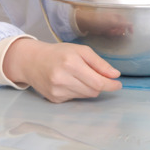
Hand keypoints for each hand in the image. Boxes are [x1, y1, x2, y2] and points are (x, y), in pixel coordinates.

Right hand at [3, 38, 121, 102]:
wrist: (32, 61)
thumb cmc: (59, 53)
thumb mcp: (81, 51)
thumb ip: (99, 63)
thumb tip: (115, 75)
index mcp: (71, 64)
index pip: (98, 82)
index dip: (111, 85)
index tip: (118, 84)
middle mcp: (62, 79)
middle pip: (93, 90)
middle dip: (101, 85)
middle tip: (101, 77)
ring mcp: (57, 91)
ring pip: (86, 95)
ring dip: (90, 88)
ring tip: (81, 76)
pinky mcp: (54, 99)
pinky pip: (75, 98)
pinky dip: (78, 91)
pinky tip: (71, 82)